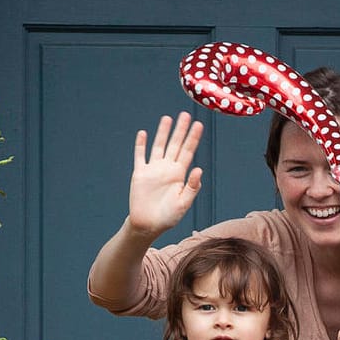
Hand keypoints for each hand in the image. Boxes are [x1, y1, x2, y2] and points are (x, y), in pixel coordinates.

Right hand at [127, 113, 203, 239]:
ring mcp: (153, 169)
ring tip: (167, 118)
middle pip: (175, 145)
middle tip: (186, 114)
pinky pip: (140, 156)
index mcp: (179, 175)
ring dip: (163, 133)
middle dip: (180, 130)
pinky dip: (141, 145)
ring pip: (159, 146)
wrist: (148, 225)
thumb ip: (192, 187)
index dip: (193, 138)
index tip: (199, 125)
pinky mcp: (140, 173)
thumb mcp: (183, 204)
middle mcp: (167, 169)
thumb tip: (199, 169)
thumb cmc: (168, 217)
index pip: (188, 152)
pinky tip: (143, 133)